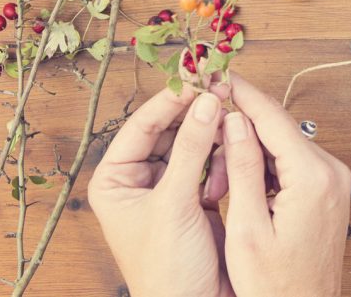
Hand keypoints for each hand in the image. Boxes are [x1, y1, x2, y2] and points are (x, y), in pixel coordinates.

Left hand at [89, 87, 232, 296]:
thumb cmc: (167, 272)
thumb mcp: (175, 204)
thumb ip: (191, 150)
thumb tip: (205, 102)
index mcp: (115, 181)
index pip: (142, 125)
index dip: (171, 100)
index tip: (199, 78)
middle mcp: (138, 182)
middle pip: (170, 131)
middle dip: (197, 116)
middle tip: (222, 92)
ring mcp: (168, 190)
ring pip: (193, 145)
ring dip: (214, 138)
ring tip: (232, 127)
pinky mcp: (196, 200)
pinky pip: (212, 165)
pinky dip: (225, 160)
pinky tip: (236, 161)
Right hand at [221, 73, 350, 296]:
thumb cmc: (275, 286)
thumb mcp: (247, 228)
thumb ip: (243, 168)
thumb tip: (234, 122)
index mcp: (314, 177)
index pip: (273, 118)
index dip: (242, 94)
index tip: (219, 74)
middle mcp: (332, 172)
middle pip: (278, 129)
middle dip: (239, 131)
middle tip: (205, 135)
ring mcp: (333, 181)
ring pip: (282, 146)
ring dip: (248, 153)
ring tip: (216, 179)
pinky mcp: (327, 191)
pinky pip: (291, 164)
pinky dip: (263, 169)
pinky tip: (238, 187)